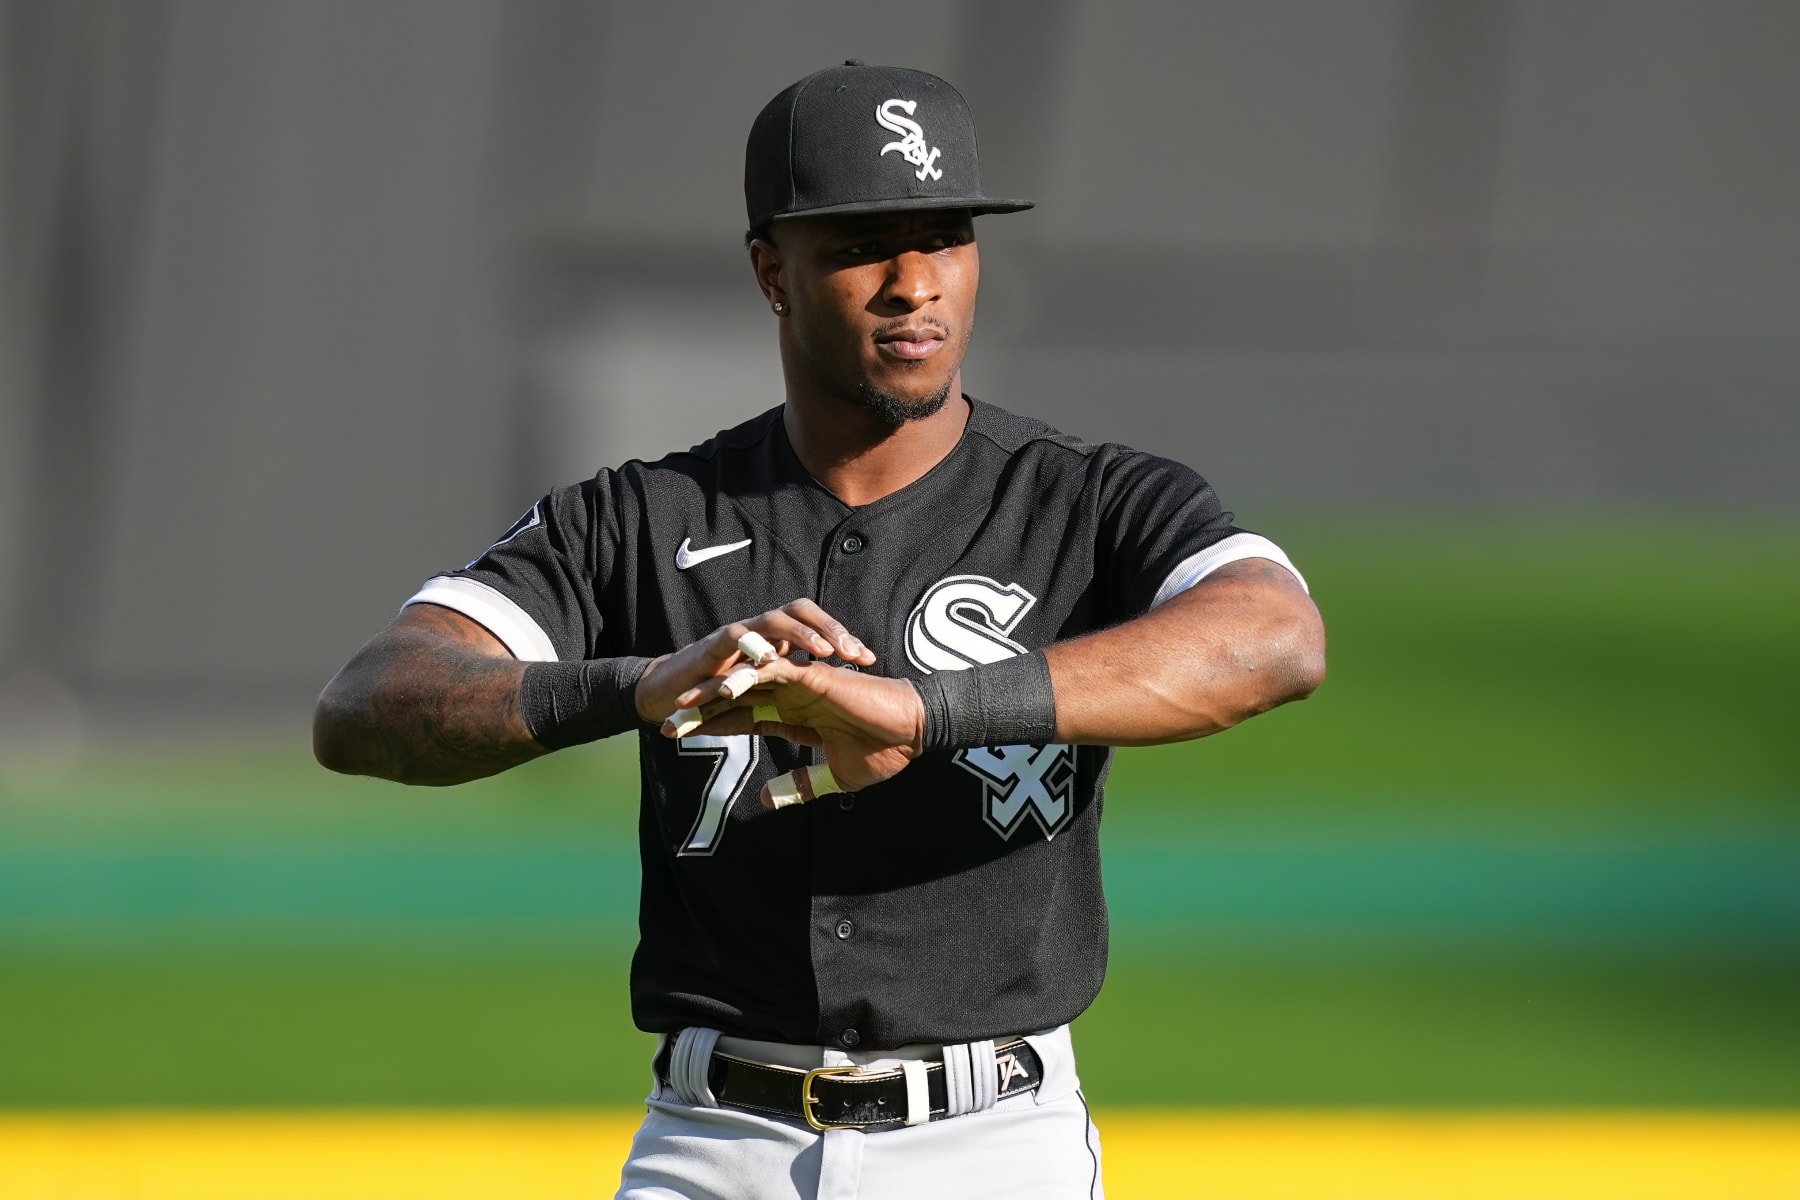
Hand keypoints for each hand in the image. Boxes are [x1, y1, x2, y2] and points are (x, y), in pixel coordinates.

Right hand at [633, 600, 876, 723]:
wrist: (667, 698)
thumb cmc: (717, 701)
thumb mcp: (763, 704)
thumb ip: (793, 707)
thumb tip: (837, 723)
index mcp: (779, 644)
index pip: (818, 631)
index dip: (844, 641)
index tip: (870, 661)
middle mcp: (763, 634)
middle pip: (804, 614)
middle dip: (832, 630)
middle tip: (855, 653)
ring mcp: (739, 636)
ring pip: (777, 618)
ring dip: (802, 633)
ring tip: (825, 651)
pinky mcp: (713, 646)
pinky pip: (736, 635)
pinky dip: (754, 642)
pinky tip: (773, 656)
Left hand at [664, 657, 926, 804]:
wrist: (912, 734)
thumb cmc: (881, 752)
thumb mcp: (833, 777)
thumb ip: (800, 785)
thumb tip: (766, 801)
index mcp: (793, 715)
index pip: (742, 718)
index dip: (710, 726)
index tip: (678, 737)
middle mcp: (791, 695)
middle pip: (734, 698)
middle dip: (699, 709)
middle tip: (665, 720)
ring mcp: (800, 683)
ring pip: (746, 681)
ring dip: (713, 692)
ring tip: (682, 704)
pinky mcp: (814, 676)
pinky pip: (773, 671)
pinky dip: (746, 677)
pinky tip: (720, 688)